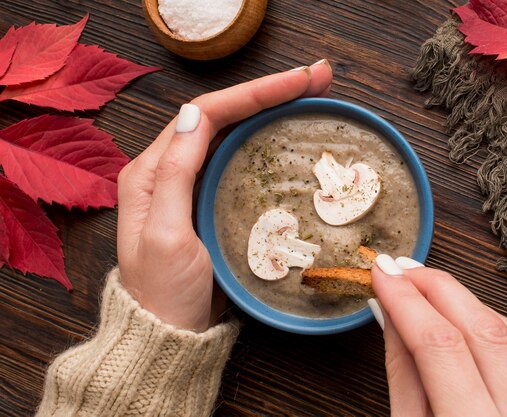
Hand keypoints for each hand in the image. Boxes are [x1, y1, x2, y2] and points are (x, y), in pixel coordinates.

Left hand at [116, 61, 332, 331]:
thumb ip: (176, 174)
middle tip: (317, 79)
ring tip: (312, 97)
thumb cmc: (165, 292)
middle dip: (270, 93)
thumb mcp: (167, 234)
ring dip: (272, 112)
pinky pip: (240, 162)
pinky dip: (267, 143)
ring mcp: (193, 185)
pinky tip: (290, 136)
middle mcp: (171, 170)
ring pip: (234, 135)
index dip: (254, 92)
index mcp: (153, 171)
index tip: (298, 82)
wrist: (169, 335)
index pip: (207, 114)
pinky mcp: (212, 202)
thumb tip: (198, 114)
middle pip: (224, 116)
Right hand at [370, 255, 506, 416]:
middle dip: (434, 286)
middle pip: (481, 329)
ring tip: (424, 282)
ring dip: (462, 297)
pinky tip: (463, 310)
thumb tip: (392, 319)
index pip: (440, 346)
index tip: (381, 274)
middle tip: (398, 267)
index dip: (406, 300)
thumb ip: (405, 378)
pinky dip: (490, 320)